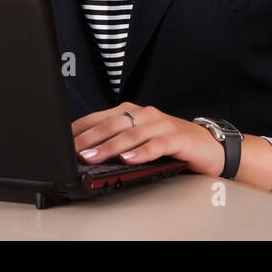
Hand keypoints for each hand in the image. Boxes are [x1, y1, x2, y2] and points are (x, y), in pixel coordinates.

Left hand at [70, 102, 226, 177]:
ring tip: (92, 157)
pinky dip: (141, 152)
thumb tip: (86, 152)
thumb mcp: (141, 139)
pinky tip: (129, 159)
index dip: (80, 129)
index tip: (62, 141)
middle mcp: (145, 114)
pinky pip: (156, 145)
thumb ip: (118, 141)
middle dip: (89, 139)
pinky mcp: (178, 138)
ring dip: (109, 147)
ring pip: (131, 135)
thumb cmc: (173, 143)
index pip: (100, 118)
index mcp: (133, 112)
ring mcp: (162, 125)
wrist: (210, 146)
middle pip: (112, 125)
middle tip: (72, 151)